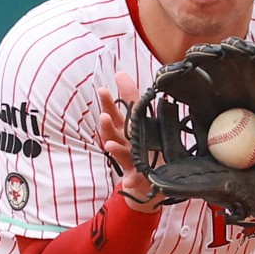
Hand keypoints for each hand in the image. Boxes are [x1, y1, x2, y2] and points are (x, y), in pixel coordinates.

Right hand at [98, 72, 164, 212]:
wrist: (150, 181)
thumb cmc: (143, 147)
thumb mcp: (139, 120)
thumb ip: (130, 96)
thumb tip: (120, 72)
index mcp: (126, 130)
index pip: (116, 113)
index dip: (110, 102)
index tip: (103, 89)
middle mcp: (124, 144)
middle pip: (113, 133)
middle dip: (107, 125)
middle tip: (103, 115)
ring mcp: (129, 161)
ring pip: (120, 153)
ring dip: (114, 149)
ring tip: (109, 144)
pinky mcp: (137, 177)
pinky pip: (133, 180)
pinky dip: (130, 181)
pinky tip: (127, 180)